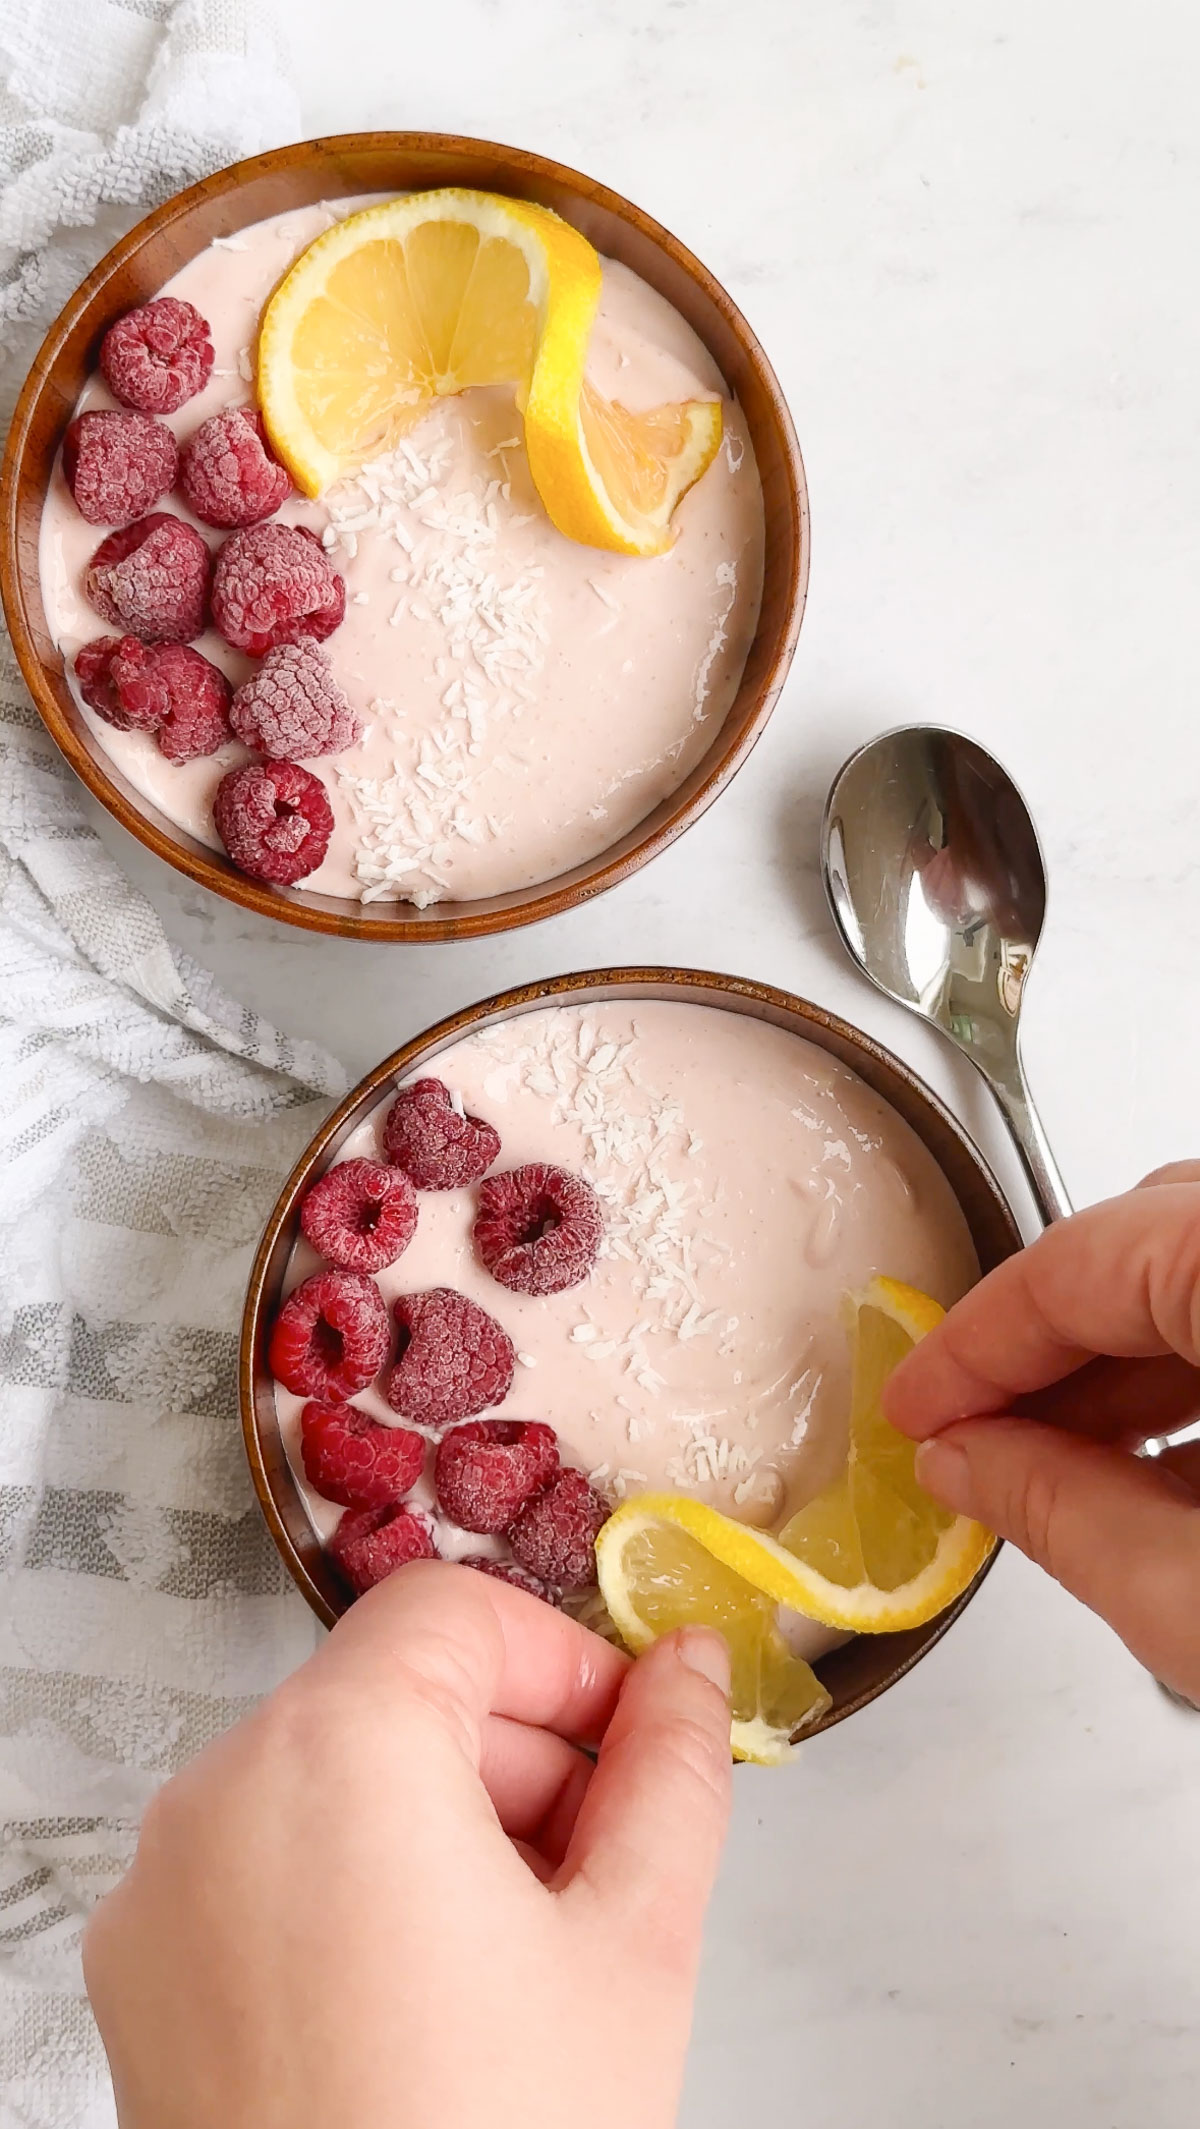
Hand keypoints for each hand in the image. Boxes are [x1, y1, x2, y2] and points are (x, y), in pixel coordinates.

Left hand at [83, 1562, 732, 2128]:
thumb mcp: (633, 1945)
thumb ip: (672, 1769)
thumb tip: (684, 1666)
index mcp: (332, 1754)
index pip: (451, 1613)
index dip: (563, 1662)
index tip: (632, 1738)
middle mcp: (216, 1799)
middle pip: (387, 1696)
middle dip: (514, 1757)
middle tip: (605, 1865)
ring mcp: (162, 1893)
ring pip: (326, 1781)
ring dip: (442, 1825)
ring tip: (529, 1953)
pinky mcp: (143, 1977)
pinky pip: (263, 1868)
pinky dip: (355, 1886)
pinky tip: (435, 1997)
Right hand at [884, 1165, 1199, 1702]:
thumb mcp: (1196, 1600)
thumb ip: (1060, 1513)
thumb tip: (969, 1462)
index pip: (1078, 1265)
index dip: (971, 1346)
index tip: (913, 1406)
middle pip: (1145, 1243)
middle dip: (1048, 1346)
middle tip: (972, 1432)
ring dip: (1127, 1364)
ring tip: (1059, 1468)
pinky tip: (1168, 1470)